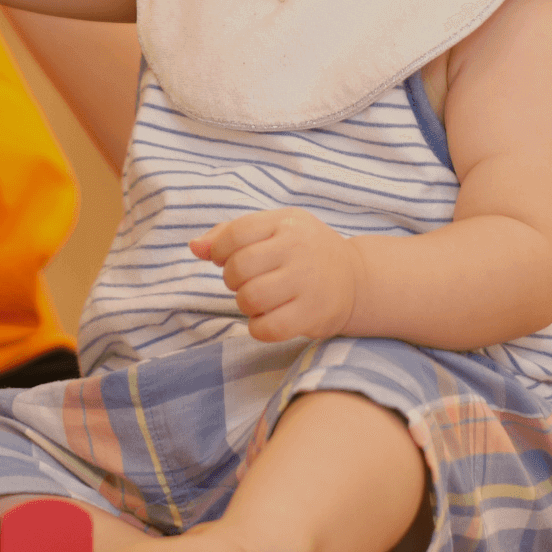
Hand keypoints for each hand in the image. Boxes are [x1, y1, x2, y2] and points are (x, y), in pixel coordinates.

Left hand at [191, 208, 359, 341]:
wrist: (357, 278)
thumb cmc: (303, 250)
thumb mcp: (273, 228)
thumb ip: (230, 233)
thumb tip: (194, 247)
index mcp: (285, 223)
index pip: (235, 233)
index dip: (219, 250)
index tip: (224, 259)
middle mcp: (298, 250)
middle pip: (239, 268)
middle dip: (232, 279)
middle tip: (244, 282)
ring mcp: (308, 283)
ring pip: (251, 298)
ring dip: (244, 303)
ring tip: (256, 300)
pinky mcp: (314, 315)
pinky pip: (269, 328)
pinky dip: (257, 327)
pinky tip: (265, 319)